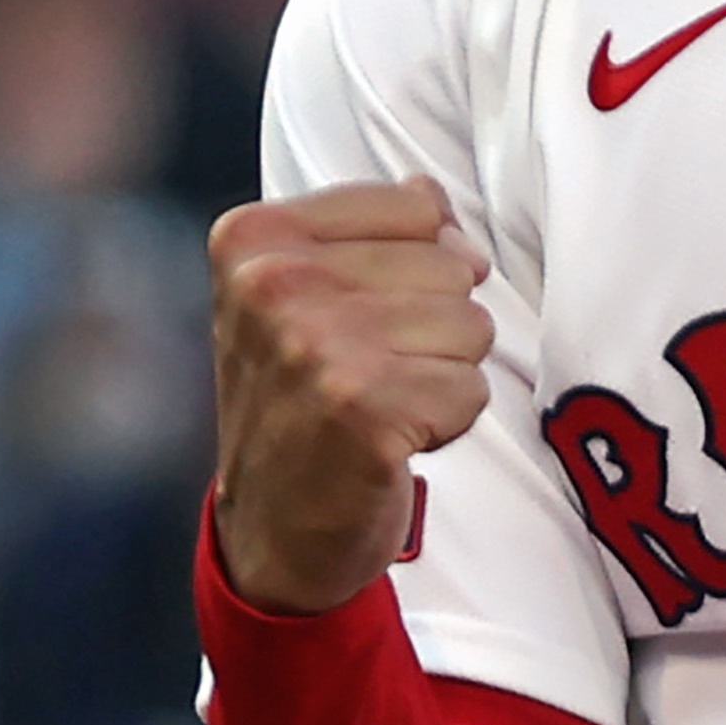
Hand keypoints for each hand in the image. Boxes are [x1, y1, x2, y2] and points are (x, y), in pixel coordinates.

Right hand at [209, 178, 492, 613]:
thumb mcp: (306, 295)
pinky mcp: (362, 410)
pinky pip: (471, 389)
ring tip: (379, 404)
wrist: (272, 529)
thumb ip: (369, 231)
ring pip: (470, 326)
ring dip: (443, 374)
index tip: (357, 318)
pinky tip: (390, 441)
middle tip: (368, 374)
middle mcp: (274, 284)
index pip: (417, 208)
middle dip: (433, 326)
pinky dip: (447, 423)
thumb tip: (432, 195)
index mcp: (254, 237)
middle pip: (451, 267)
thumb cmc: (301, 400)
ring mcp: (315, 347)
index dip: (414, 268)